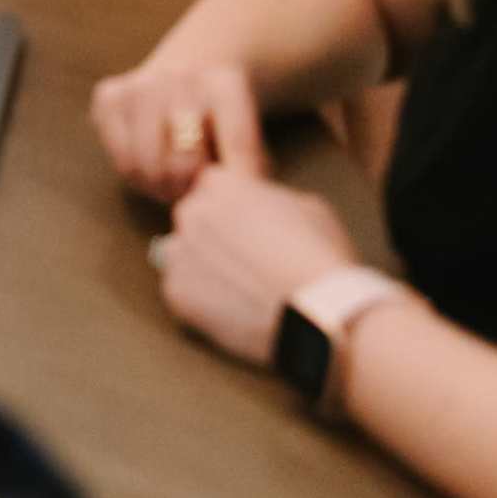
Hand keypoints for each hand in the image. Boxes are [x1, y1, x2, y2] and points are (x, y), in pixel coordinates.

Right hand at [91, 60, 269, 203]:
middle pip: (184, 165)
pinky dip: (136, 175)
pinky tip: (150, 164)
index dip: (237, 184)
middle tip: (195, 189)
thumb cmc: (222, 120)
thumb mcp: (246, 138)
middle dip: (190, 188)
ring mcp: (140, 83)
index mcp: (226, 83)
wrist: (190, 70)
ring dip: (161, 187)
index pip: (236, 146)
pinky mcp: (108, 95)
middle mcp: (181, 77)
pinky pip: (121, 161)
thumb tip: (227, 201)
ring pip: (147, 167)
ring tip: (174, 182)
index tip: (235, 202)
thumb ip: (243, 168)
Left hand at [150, 169, 360, 369]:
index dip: (232, 204)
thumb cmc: (319, 257)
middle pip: (194, 216)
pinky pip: (181, 290)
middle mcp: (192, 213)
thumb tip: (261, 205)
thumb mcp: (307, 206)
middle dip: (214, 232)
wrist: (318, 313)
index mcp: (222, 185)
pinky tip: (232, 310)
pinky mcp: (176, 293)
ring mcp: (179, 254)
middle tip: (247, 258)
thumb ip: (270, 196)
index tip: (248, 222)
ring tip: (239, 286)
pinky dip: (200, 300)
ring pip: (181, 253)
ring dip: (201, 264)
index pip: (213, 184)